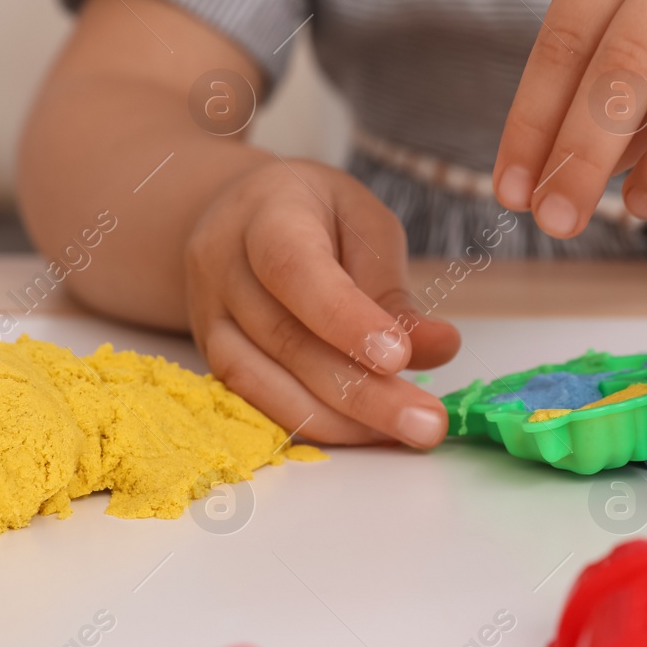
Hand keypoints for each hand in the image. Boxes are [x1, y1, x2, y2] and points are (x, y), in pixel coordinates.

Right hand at [185, 159, 459, 446]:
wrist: (241, 218)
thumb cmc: (315, 216)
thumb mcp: (366, 227)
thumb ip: (394, 289)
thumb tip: (439, 348)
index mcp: (264, 213)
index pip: (293, 268)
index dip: (343, 319)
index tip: (398, 359)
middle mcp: (221, 264)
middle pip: (285, 339)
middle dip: (362, 392)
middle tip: (427, 422)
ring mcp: (208, 315)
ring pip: (265, 383)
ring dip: (342, 421)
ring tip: (406, 433)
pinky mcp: (210, 358)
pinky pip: (258, 403)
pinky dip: (316, 425)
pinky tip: (365, 432)